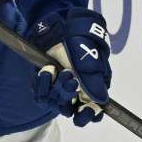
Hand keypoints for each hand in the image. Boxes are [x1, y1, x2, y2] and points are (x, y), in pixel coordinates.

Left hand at [27, 8, 111, 126]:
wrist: (59, 25)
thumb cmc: (80, 40)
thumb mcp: (90, 58)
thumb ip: (94, 80)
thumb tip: (101, 101)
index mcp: (92, 88)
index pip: (92, 112)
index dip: (87, 116)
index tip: (81, 113)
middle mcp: (75, 92)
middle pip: (70, 109)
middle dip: (67, 94)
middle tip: (68, 76)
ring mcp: (58, 88)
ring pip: (55, 103)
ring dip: (55, 88)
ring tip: (56, 69)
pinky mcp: (44, 84)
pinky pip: (40, 95)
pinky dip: (42, 84)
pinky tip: (46, 70)